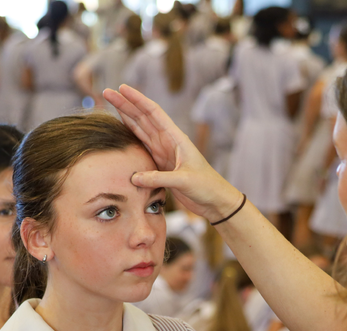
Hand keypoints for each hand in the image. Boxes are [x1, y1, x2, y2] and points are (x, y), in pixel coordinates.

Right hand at [103, 85, 242, 223]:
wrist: (214, 201)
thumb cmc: (206, 187)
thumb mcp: (184, 181)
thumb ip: (159, 179)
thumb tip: (134, 178)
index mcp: (176, 138)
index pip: (154, 113)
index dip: (137, 100)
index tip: (122, 88)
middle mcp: (168, 142)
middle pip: (143, 117)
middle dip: (125, 104)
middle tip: (107, 92)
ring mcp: (164, 153)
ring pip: (141, 129)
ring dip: (126, 116)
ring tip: (110, 103)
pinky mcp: (161, 165)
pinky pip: (142, 147)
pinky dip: (131, 137)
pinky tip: (121, 129)